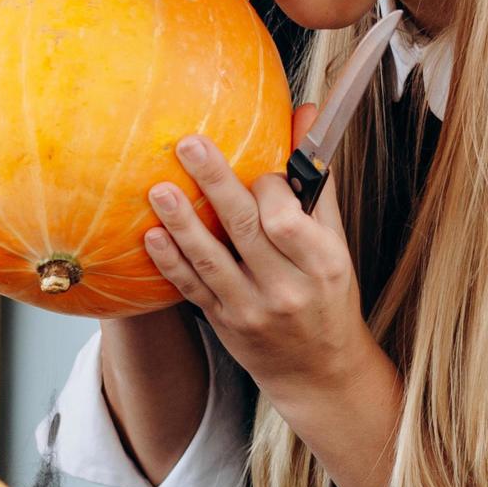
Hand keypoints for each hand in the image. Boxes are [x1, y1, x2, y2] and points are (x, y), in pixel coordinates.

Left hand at [142, 114, 376, 400]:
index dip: (266, 186)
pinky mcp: (223, 322)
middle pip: (244, 228)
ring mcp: (252, 309)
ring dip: (182, 222)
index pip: (285, 217)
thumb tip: (305, 115)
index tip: (256, 168)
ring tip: (157, 189)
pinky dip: (171, 262)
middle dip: (214, 183)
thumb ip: (316, 181)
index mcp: (322, 263)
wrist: (319, 371)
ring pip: (211, 259)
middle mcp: (287, 288)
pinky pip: (192, 288)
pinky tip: (152, 236)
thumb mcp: (336, 243)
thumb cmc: (328, 295)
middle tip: (187, 144)